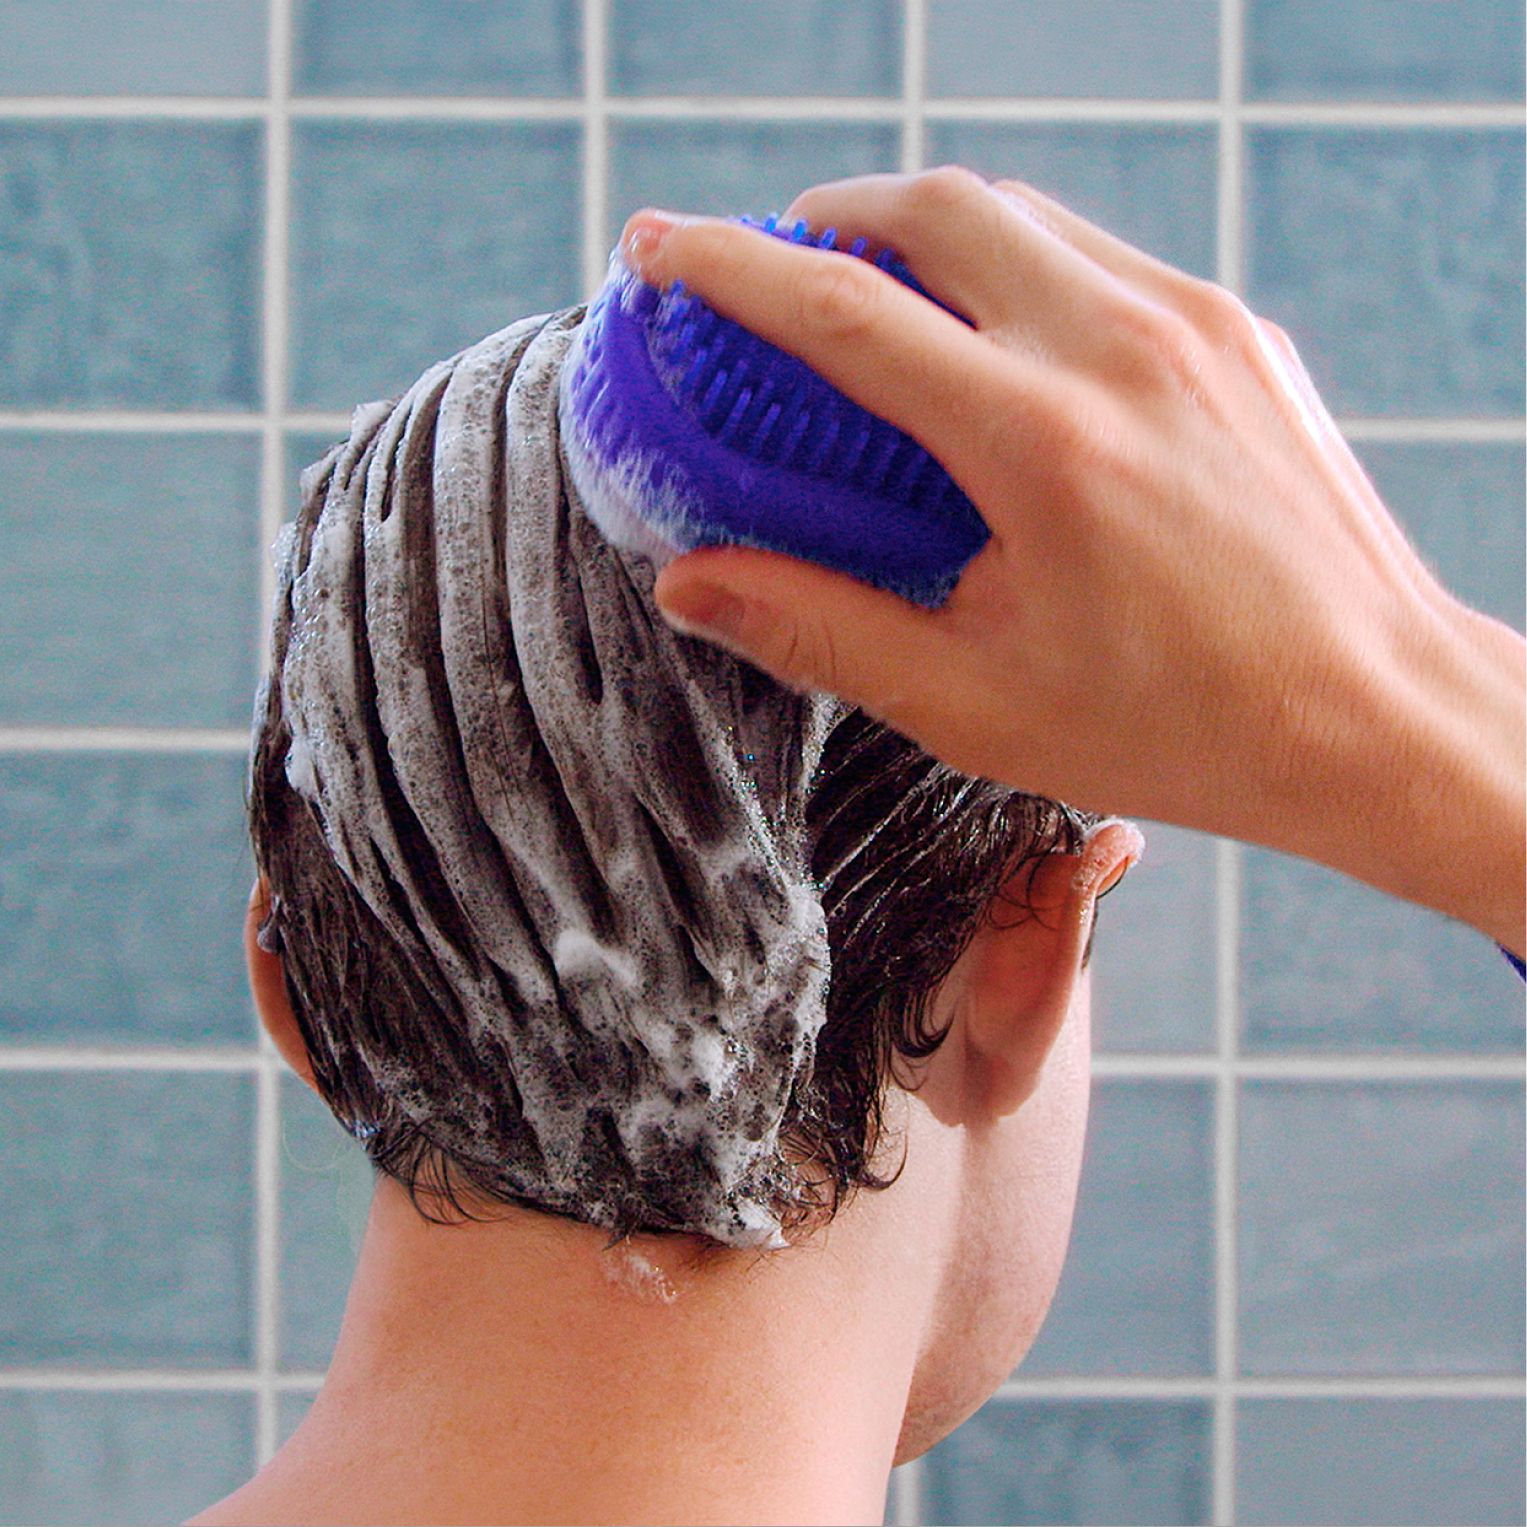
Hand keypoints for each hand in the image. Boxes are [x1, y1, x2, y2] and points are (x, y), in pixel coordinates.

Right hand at [618, 167, 1525, 952]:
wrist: (1372, 712)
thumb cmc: (1177, 726)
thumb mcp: (974, 703)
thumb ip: (821, 629)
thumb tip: (693, 582)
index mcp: (1040, 442)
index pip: (845, 310)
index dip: (730, 267)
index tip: (660, 248)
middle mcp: (1119, 347)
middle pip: (936, 207)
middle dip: (830, 215)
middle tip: (775, 262)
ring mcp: (1192, 323)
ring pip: (1023, 212)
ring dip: (927, 230)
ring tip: (878, 293)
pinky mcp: (1237, 329)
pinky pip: (1098, 253)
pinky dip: (1019, 264)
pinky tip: (999, 338)